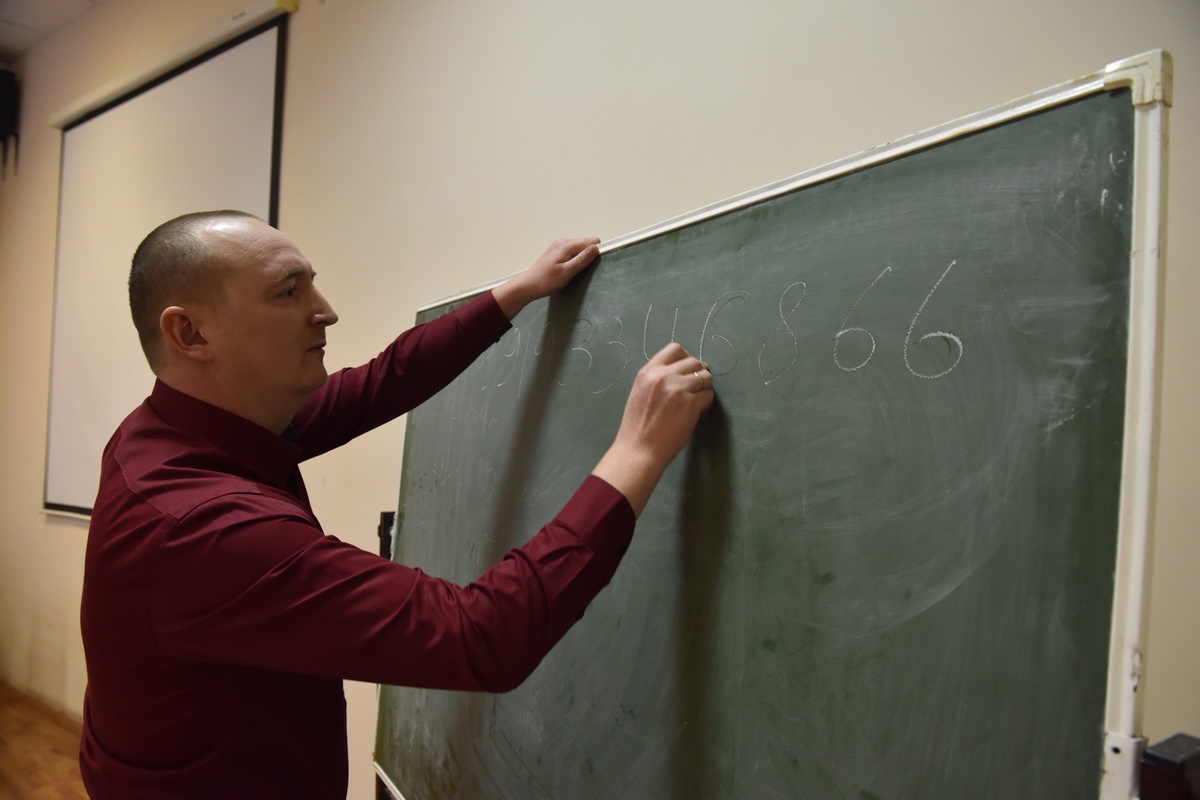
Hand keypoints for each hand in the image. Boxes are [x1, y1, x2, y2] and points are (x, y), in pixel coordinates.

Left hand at [493, 237, 600, 319]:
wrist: (529, 285)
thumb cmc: (547, 281)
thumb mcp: (567, 272)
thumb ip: (582, 259)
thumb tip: (597, 247)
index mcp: (567, 245)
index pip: (592, 241)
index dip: (596, 252)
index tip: (593, 265)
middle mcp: (563, 241)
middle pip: (586, 243)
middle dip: (588, 256)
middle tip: (580, 271)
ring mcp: (559, 245)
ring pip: (580, 247)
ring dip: (581, 258)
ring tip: (572, 271)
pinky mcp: (557, 250)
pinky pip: (573, 251)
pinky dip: (574, 259)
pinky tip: (567, 269)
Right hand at [592, 343, 714, 516]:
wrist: (638, 450)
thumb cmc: (638, 426)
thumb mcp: (640, 392)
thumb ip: (657, 378)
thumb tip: (682, 371)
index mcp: (648, 371)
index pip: (675, 349)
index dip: (686, 358)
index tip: (687, 370)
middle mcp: (663, 376)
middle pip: (694, 361)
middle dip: (698, 373)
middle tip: (696, 388)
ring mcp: (678, 390)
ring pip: (705, 377)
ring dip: (705, 387)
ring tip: (696, 400)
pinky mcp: (690, 405)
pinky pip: (708, 396)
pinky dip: (706, 403)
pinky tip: (696, 412)